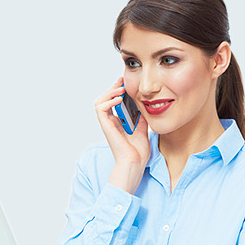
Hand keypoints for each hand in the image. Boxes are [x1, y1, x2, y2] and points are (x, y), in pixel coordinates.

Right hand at [94, 78, 150, 193]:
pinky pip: (101, 109)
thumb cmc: (138, 151)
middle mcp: (111, 122)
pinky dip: (109, 101)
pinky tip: (119, 100)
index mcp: (118, 122)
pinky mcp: (106, 126)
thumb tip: (144, 105)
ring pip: (100, 102)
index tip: (126, 84)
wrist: (135, 162)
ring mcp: (108, 124)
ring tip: (120, 89)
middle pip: (106, 99)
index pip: (114, 102)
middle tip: (122, 82)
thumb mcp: (143, 129)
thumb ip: (141, 117)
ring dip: (109, 93)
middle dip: (113, 88)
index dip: (118, 91)